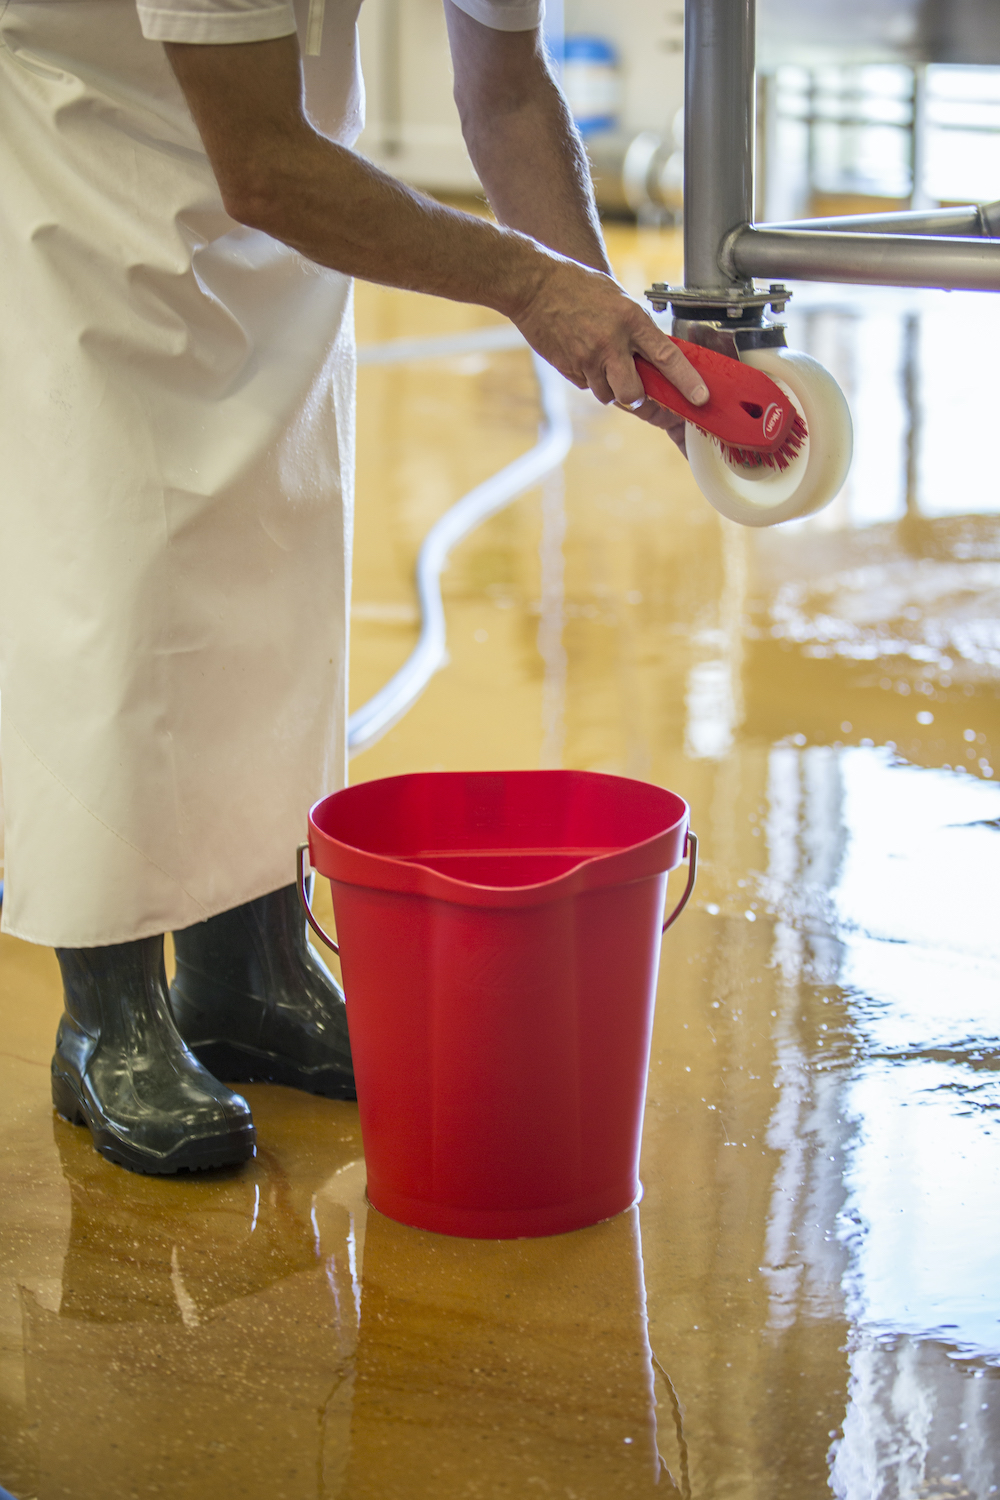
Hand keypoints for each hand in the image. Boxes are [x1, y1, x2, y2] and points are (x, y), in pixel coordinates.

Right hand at [509, 257, 706, 451]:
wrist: (534, 285)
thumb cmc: (577, 286)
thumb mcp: (617, 299)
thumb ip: (636, 328)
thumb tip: (652, 357)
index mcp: (631, 320)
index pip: (667, 357)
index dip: (686, 381)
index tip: (700, 398)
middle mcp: (612, 343)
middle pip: (634, 394)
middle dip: (638, 398)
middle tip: (636, 390)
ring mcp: (588, 358)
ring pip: (608, 394)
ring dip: (609, 386)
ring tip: (600, 359)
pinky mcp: (569, 368)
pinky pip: (587, 385)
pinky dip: (589, 377)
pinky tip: (581, 354)